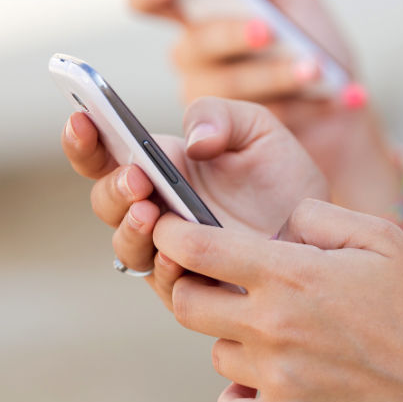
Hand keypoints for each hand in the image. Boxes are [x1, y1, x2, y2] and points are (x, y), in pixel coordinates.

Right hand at [61, 96, 326, 307]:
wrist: (321, 227)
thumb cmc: (281, 173)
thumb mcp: (256, 128)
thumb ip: (218, 116)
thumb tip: (193, 141)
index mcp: (158, 165)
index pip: (104, 153)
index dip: (83, 139)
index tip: (81, 120)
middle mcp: (154, 208)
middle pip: (107, 201)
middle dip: (114, 188)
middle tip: (137, 177)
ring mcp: (169, 249)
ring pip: (126, 246)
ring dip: (131, 229)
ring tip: (151, 211)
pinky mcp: (193, 285)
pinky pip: (164, 282)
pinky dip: (164, 267)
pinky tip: (176, 254)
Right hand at [129, 0, 372, 184]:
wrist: (345, 105)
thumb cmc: (314, 43)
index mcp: (199, 17)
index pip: (152, 1)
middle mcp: (195, 59)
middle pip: (196, 44)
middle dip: (233, 34)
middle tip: (267, 30)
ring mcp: (208, 103)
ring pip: (229, 87)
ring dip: (277, 75)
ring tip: (316, 69)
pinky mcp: (236, 139)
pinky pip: (265, 119)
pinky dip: (310, 104)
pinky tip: (344, 96)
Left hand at [149, 198, 402, 401]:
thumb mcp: (382, 237)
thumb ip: (319, 216)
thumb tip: (280, 220)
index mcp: (292, 274)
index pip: (197, 249)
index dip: (172, 233)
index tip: (171, 230)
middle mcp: (274, 326)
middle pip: (185, 303)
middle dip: (193, 285)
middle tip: (223, 281)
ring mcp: (278, 378)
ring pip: (215, 351)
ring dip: (232, 336)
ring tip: (276, 328)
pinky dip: (238, 390)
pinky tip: (267, 375)